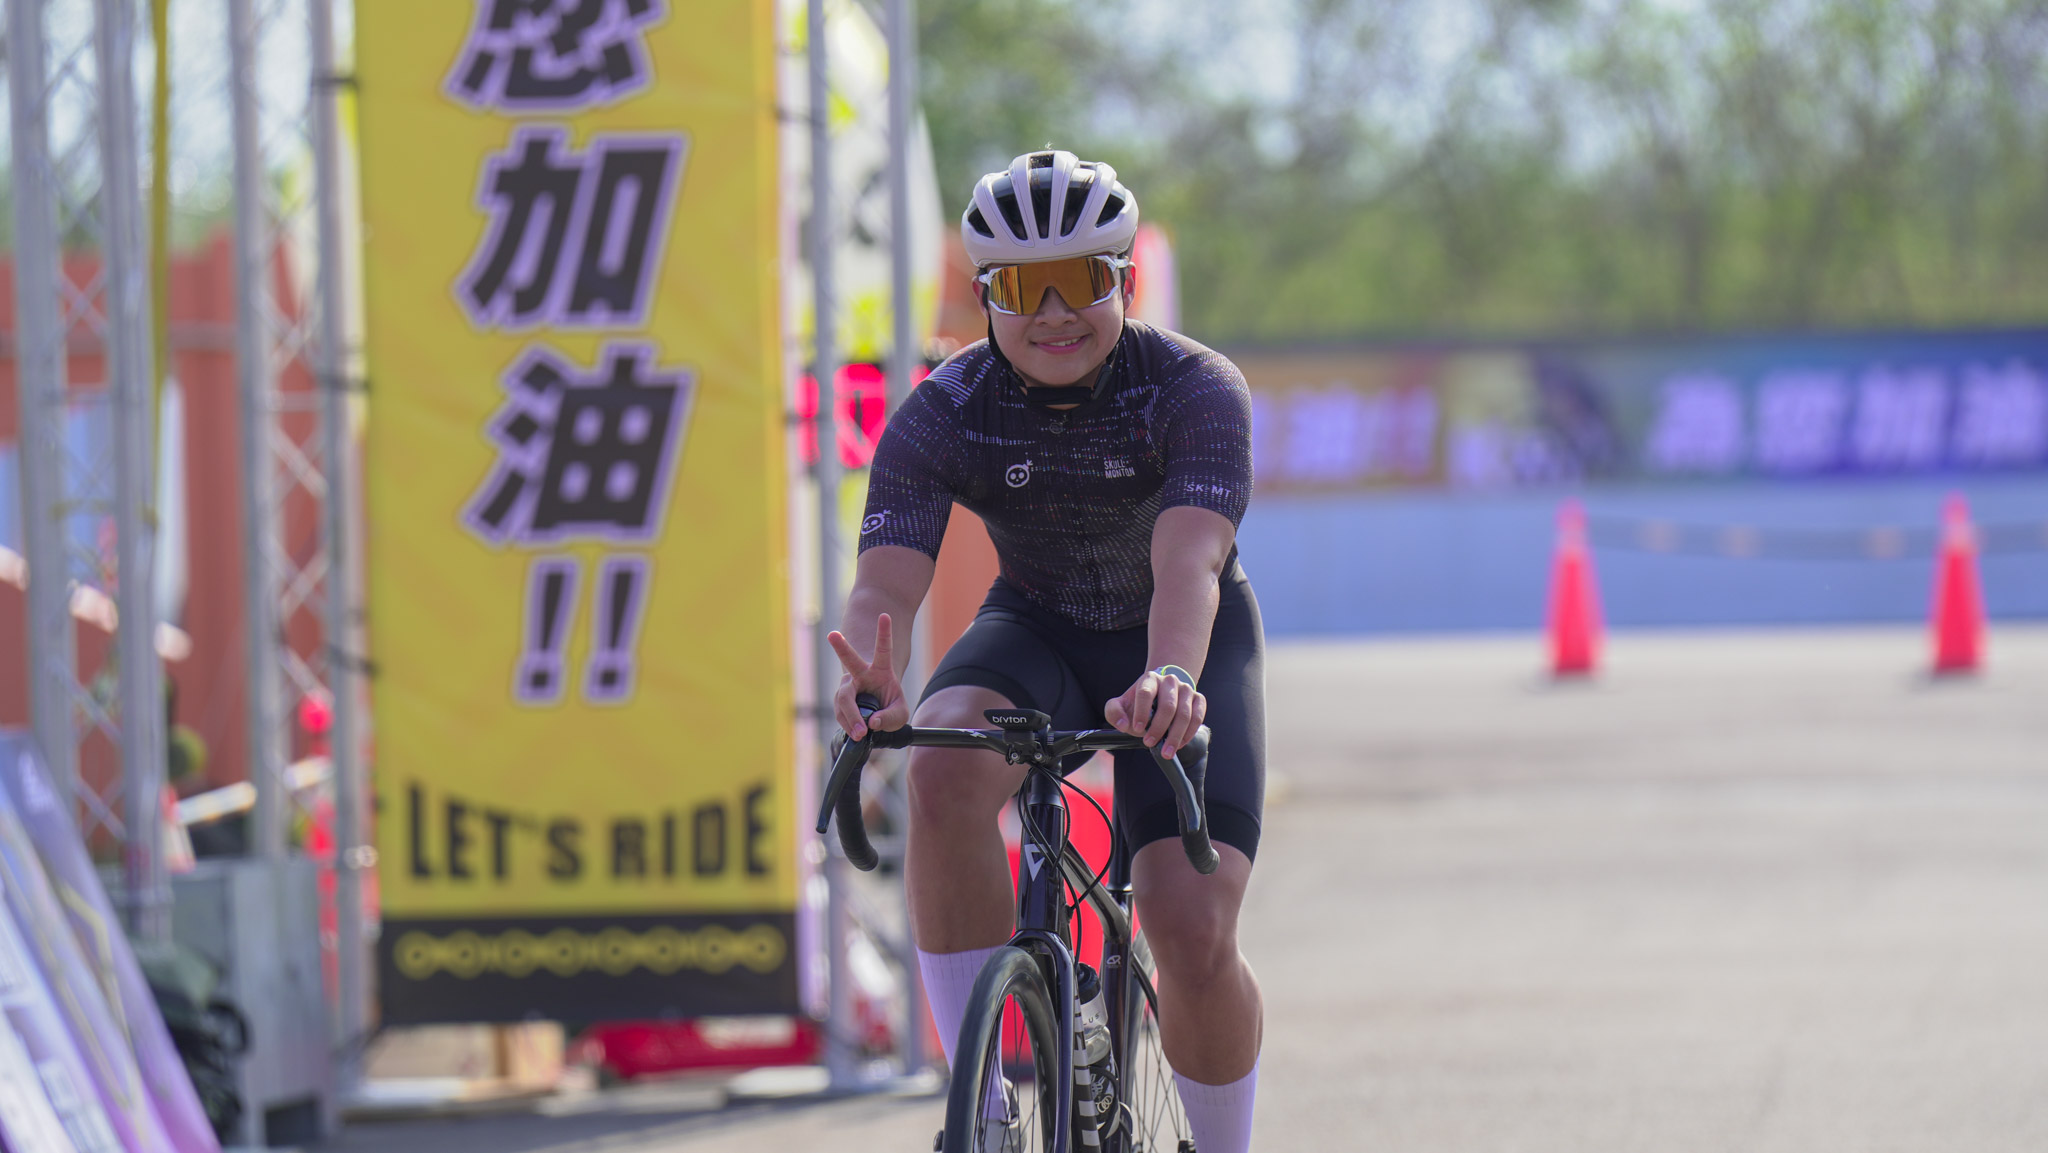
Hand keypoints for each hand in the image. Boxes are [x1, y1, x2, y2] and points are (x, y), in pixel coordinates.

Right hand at [826, 613, 908, 739]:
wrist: (875, 716)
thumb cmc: (890, 709)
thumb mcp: (900, 714)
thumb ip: (891, 718)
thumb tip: (872, 722)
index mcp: (880, 670)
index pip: (883, 650)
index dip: (884, 633)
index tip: (885, 615)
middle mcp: (861, 675)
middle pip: (850, 661)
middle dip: (841, 647)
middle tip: (833, 635)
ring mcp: (848, 688)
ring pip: (844, 698)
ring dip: (851, 716)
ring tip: (860, 732)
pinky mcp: (840, 702)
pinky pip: (841, 715)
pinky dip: (849, 726)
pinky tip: (856, 733)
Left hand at [1105, 668, 1204, 760]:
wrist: (1161, 693)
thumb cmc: (1140, 703)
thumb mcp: (1122, 705)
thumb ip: (1114, 712)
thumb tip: (1122, 724)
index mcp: (1149, 679)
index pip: (1146, 693)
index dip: (1141, 712)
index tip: (1137, 729)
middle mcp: (1170, 681)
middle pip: (1168, 706)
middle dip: (1158, 728)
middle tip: (1149, 743)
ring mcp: (1186, 689)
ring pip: (1184, 714)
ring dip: (1175, 736)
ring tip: (1166, 751)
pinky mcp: (1198, 699)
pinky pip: (1197, 717)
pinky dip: (1189, 733)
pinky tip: (1180, 744)